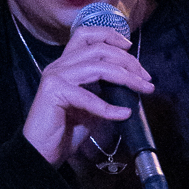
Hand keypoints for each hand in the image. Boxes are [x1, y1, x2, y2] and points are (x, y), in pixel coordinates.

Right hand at [22, 24, 152, 167]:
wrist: (41, 154)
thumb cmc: (65, 132)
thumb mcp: (91, 107)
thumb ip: (105, 91)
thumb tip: (131, 85)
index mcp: (66, 64)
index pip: (86, 35)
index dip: (110, 36)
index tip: (130, 48)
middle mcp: (59, 65)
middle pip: (99, 49)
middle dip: (128, 61)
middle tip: (146, 78)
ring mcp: (55, 77)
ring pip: (97, 66)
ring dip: (125, 77)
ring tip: (143, 89)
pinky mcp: (54, 93)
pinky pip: (89, 97)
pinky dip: (110, 107)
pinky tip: (124, 114)